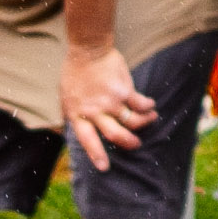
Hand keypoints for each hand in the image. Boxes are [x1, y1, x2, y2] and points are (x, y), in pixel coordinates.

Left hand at [59, 42, 156, 169]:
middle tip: (136, 144)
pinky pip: (141, 104)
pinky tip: (151, 105)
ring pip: (132, 122)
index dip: (96, 155)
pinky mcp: (124, 90)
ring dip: (144, 123)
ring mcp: (111, 102)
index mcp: (79, 114)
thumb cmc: (75, 72)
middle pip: (115, 136)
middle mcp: (95, 111)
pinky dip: (148, 106)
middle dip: (129, 143)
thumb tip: (73, 125)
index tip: (105, 168)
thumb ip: (73, 112)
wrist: (88, 50)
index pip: (87, 140)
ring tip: (151, 119)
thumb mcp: (66, 96)